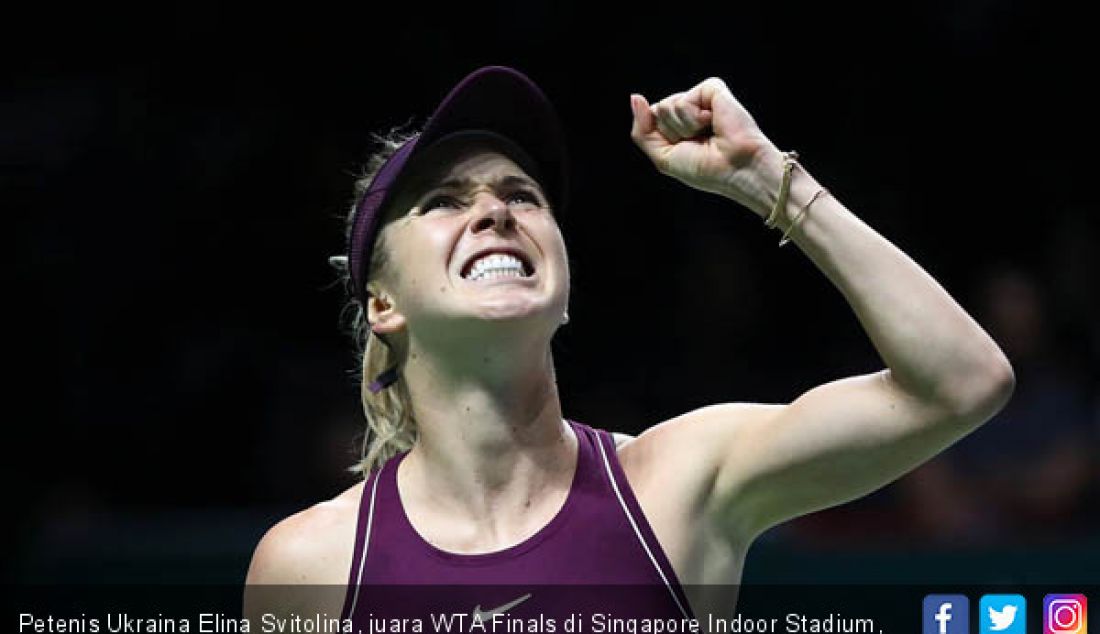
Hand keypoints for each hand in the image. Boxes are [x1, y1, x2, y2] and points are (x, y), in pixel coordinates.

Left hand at [630, 78, 778, 210]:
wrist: (735, 169)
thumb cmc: (704, 168)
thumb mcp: (663, 156)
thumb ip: (642, 130)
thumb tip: (635, 97)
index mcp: (679, 124)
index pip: (651, 119)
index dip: (662, 138)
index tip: (685, 150)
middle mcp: (689, 109)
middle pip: (657, 111)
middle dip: (672, 132)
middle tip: (698, 141)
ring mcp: (701, 98)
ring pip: (667, 105)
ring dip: (684, 127)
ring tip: (707, 133)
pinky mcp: (712, 89)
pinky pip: (683, 100)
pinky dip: (693, 117)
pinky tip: (712, 122)